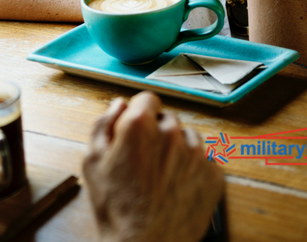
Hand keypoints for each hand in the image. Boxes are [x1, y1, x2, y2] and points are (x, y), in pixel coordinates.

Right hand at [82, 92, 224, 241]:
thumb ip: (103, 124)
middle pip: (168, 118)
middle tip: (145, 159)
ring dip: (177, 148)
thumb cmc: (117, 209)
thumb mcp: (92, 161)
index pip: (147, 98)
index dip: (139, 112)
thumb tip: (118, 105)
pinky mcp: (214, 174)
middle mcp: (172, 133)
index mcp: (140, 125)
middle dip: (157, 132)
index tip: (137, 127)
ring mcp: (196, 154)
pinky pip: (205, 160)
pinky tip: (177, 185)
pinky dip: (193, 168)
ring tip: (161, 175)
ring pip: (188, 137)